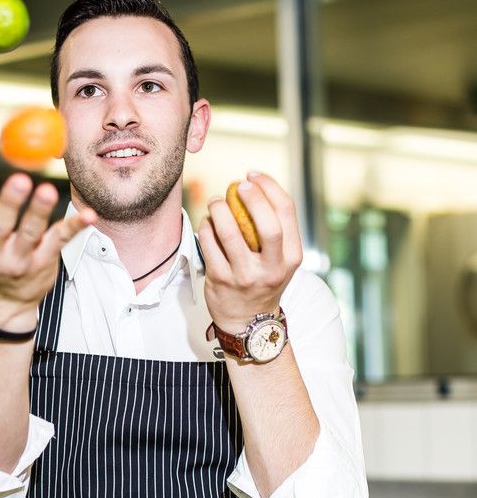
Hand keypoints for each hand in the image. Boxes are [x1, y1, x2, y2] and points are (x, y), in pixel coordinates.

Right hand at [0, 161, 95, 327]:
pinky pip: (59, 243)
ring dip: (40, 213)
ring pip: (30, 234)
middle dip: (10, 202)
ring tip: (48, 191)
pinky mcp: (43, 263)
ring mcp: (19, 260)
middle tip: (20, 179)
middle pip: (1, 224)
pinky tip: (88, 215)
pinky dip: (74, 228)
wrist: (1, 303)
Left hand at [198, 172, 301, 333]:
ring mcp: (245, 276)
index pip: (286, 212)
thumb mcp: (281, 260)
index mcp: (292, 258)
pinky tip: (207, 222)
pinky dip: (205, 226)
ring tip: (216, 202)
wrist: (247, 322)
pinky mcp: (220, 280)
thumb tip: (256, 184)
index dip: (269, 186)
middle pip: (267, 224)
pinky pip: (209, 243)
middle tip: (238, 185)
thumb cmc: (264, 280)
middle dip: (252, 197)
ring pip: (229, 231)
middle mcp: (272, 268)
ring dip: (219, 208)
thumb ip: (276, 229)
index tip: (253, 175)